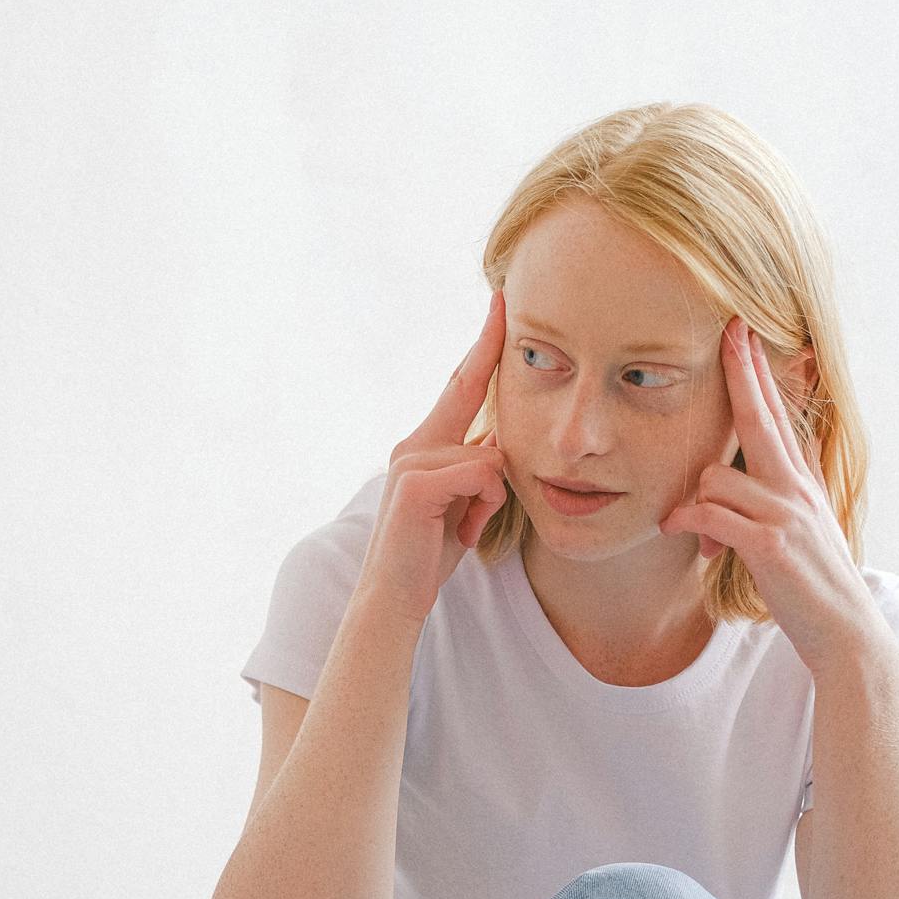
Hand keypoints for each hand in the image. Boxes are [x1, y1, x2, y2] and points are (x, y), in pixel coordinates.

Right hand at [357, 291, 509, 620]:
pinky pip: (483, 474)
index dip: (485, 342)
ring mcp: (410, 460)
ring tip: (460, 530)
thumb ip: (478, 465)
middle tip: (461, 522)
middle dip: (489, 462)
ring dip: (490, 501)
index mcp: (424, 444)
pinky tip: (458, 531)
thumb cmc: (430, 554)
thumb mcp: (465, 501)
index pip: (461, 383)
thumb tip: (501, 442)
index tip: (503, 301)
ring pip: (492, 456)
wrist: (395, 597)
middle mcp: (413, 444)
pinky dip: (483, 507)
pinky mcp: (416, 482)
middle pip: (480, 417)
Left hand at [660, 318, 883, 669]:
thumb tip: (786, 453)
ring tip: (697, 539)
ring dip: (694, 506)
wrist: (844, 631)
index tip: (744, 333)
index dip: (761, 374)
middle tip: (730, 329)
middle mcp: (796, 488)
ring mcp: (785, 513)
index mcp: (800, 482)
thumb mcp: (807, 525)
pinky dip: (691, 526)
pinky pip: (711, 515)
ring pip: (715, 478)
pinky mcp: (769, 543)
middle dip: (743, 373)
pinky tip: (693, 546)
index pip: (778, 417)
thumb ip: (792, 487)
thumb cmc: (814, 582)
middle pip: (761, 419)